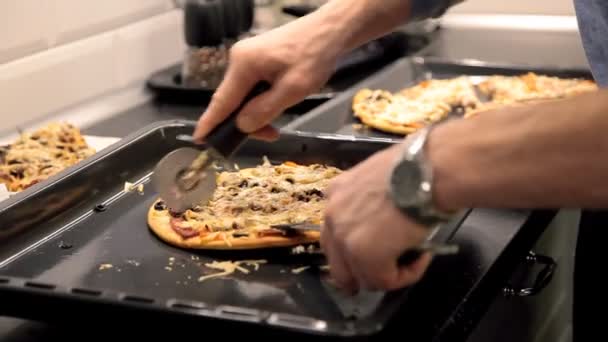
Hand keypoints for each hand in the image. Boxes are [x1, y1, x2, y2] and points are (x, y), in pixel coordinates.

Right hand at [193, 14, 341, 141]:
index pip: (221, 101)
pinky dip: (261, 102)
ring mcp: (247, 57)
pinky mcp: (257, 59)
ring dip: (256, 113)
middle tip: (270, 136)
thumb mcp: (292, 90)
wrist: (330, 31)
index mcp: (244, 64)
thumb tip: (242, 126)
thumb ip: (264, 110)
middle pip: (232, 101)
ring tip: (277, 126)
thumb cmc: (314, 56)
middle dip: (246, 123)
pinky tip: (276, 106)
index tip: (199, 139)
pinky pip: (251, 87)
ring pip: (243, 96)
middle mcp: (239, 59)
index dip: (210, 123)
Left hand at [321, 144, 432, 292]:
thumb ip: (371, 203)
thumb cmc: (416, 169)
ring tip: (415, 258)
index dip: (352, 250)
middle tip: (384, 276)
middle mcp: (332, 217)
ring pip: (362, 277)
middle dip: (361, 274)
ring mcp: (345, 239)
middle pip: (338, 263)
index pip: (333, 234)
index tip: (371, 257)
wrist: (427, 172)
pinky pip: (384, 281)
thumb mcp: (380, 180)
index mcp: (335, 193)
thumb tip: (384, 224)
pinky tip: (422, 258)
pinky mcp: (366, 258)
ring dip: (389, 274)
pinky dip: (406, 275)